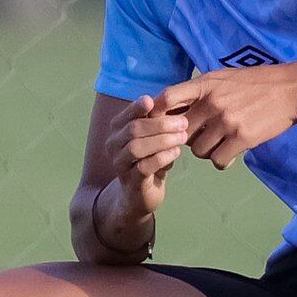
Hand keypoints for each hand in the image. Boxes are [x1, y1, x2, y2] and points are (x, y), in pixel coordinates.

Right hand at [105, 94, 189, 215]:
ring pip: (137, 147)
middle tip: (183, 122)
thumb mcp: (151, 139)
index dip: (137, 107)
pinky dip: (162, 157)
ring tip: (182, 137)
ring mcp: (120, 165)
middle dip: (160, 124)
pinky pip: (144, 167)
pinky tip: (176, 152)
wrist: (138, 195)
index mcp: (117, 131)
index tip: (153, 101)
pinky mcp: (131, 182)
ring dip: (162, 140)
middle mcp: (114, 146)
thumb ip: (156, 122)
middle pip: (133, 129)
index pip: (126, 115)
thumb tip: (175, 100)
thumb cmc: (148, 160)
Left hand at [155, 62, 296, 169]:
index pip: (167, 99)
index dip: (158, 114)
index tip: (163, 124)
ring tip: (218, 144)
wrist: (290, 90)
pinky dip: (221, 161)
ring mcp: (226, 121)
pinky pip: (218, 160)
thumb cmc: (255, 82)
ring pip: (198, 150)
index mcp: (205, 84)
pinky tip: (229, 153)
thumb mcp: (223, 77)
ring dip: (206, 151)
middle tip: (199, 138)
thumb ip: (200, 91)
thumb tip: (175, 109)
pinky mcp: (242, 138)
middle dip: (186, 139)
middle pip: (180, 131)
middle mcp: (211, 103)